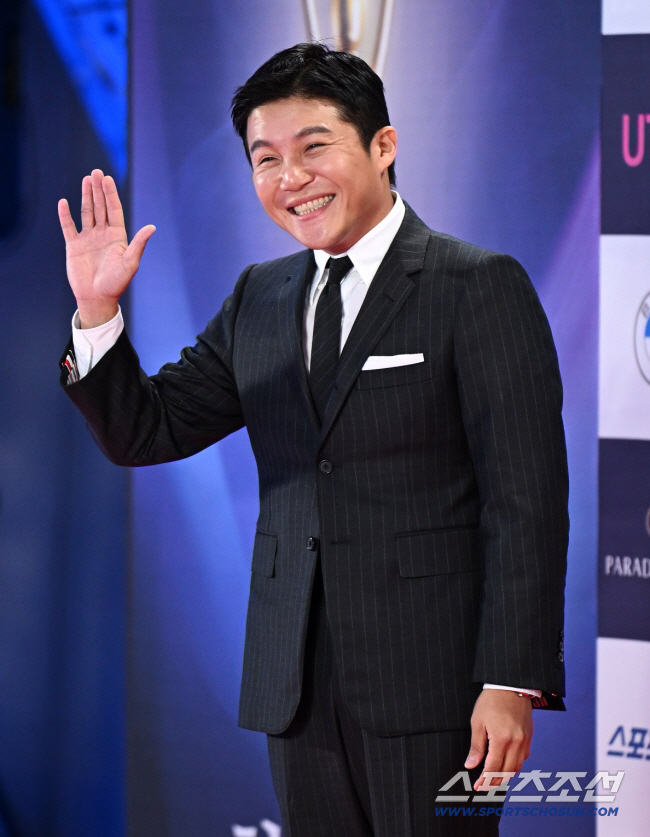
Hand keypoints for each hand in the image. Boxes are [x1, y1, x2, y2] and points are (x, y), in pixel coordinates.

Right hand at [58, 169, 155, 326]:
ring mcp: (88, 239)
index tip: (107, 178)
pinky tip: (64, 202)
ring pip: (87, 212)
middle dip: (98, 189)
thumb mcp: (130, 262)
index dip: (110, 194)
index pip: (114, 210)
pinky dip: (65, 215)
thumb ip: (139, 243)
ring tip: (86, 180)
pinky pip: (69, 227)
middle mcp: (103, 235)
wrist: (97, 298)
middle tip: (96, 172)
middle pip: (101, 207)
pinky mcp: (74, 246)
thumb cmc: (117, 283)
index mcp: (118, 237)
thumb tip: (152, 227)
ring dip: (86, 196)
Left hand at [465, 689, 532, 789]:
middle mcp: (516, 742)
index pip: (493, 768)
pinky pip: (524, 758)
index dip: (484, 780)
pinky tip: (508, 766)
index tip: (478, 785)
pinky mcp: (529, 736)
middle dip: (495, 782)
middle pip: (507, 772)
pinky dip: (516, 766)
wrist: (510, 685)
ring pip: (517, 767)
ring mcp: (525, 740)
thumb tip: (470, 764)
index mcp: (501, 739)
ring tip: (495, 779)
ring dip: (506, 776)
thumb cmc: (492, 700)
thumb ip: (476, 746)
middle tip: (485, 785)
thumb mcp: (478, 722)